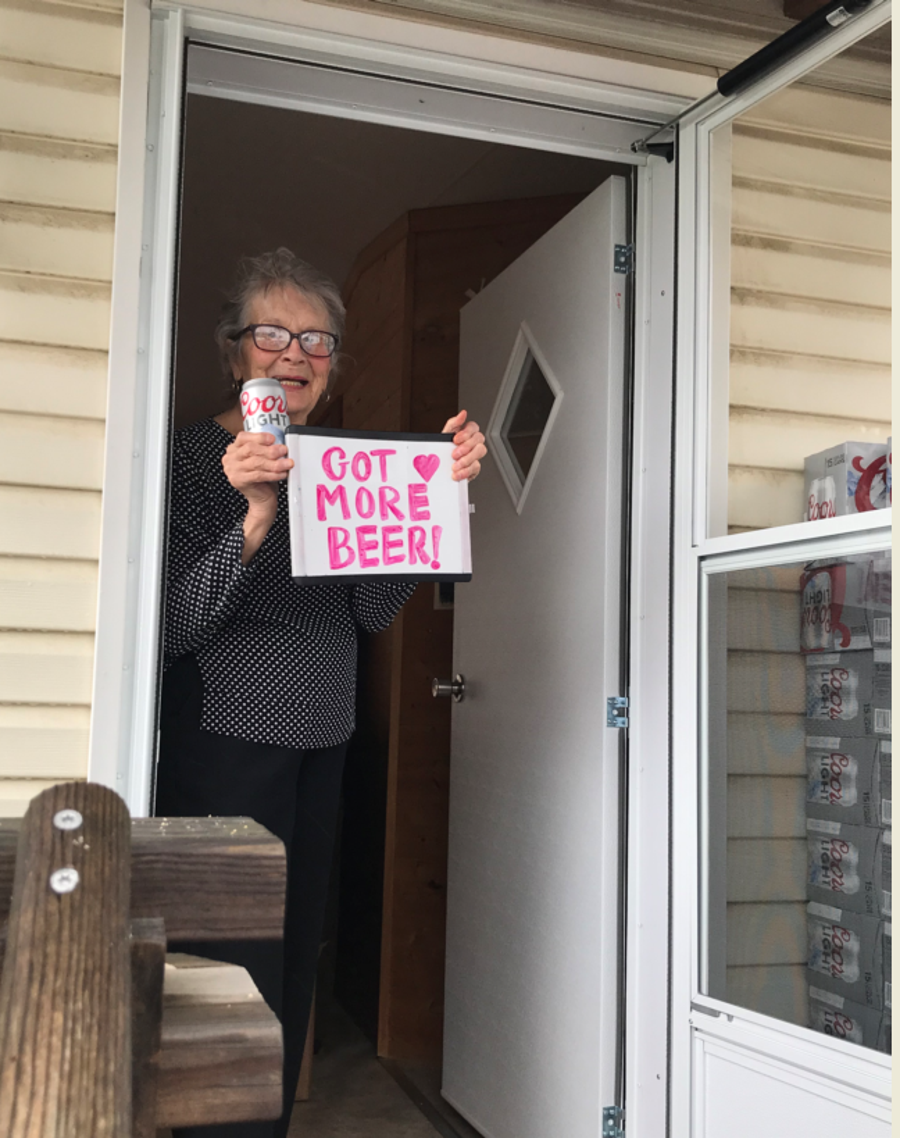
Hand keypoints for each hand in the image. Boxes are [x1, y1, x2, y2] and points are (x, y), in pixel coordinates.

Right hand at [221, 431, 293, 561]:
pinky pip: (259, 474)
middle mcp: (230, 459)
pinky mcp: (239, 481)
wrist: (261, 500)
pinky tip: (282, 473)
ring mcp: (233, 471)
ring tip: (287, 463)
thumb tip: (278, 442)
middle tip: (283, 450)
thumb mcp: (261, 459)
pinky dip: (273, 473)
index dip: (259, 437)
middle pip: (250, 449)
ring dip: (275, 462)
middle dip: (270, 449)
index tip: (273, 438)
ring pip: (256, 462)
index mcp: (233, 450)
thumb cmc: (263, 478)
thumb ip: (264, 449)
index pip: (243, 437)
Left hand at [442, 410, 486, 481]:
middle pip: (480, 438)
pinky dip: (465, 471)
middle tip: (454, 454)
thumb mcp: (444, 435)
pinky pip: (476, 467)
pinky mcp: (475, 468)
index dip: (466, 432)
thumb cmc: (442, 450)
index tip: (455, 439)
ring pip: (480, 452)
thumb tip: (463, 413)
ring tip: (455, 466)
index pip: (473, 427)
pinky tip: (457, 473)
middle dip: (466, 446)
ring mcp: (475, 455)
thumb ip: (453, 423)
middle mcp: (473, 443)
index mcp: (466, 433)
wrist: (438, 470)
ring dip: (467, 459)